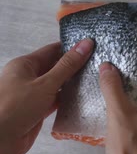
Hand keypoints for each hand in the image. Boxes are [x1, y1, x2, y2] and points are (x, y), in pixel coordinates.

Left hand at [0, 39, 93, 153]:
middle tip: (102, 64)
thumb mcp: (45, 83)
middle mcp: (28, 77)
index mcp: (25, 65)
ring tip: (99, 79)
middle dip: (76, 66)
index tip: (96, 46)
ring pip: (58, 85)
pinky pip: (57, 101)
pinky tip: (86, 98)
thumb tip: (87, 43)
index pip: (53, 50)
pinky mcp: (38, 111)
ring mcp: (33, 95)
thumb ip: (67, 65)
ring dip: (74, 84)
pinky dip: (69, 99)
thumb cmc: (17, 107)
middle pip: (56, 67)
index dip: (73, 47)